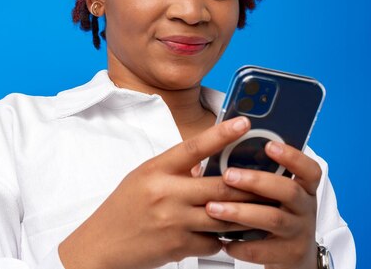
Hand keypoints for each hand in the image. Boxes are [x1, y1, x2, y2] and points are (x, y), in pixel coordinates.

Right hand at [59, 116, 258, 268]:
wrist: (101, 245)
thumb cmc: (122, 209)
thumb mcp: (143, 178)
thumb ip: (173, 170)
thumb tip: (203, 166)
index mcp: (155, 170)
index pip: (193, 147)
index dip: (221, 134)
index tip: (244, 124)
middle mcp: (165, 193)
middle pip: (220, 187)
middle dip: (249, 186)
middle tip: (269, 180)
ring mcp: (173, 222)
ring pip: (224, 216)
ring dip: (243, 214)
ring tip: (258, 209)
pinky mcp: (179, 247)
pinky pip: (213, 242)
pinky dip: (222, 238)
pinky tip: (224, 235)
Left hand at [206, 140, 321, 268]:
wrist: (294, 257)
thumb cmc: (275, 214)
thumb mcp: (273, 195)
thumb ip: (254, 178)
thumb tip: (212, 161)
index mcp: (304, 188)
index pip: (309, 170)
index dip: (292, 156)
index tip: (269, 145)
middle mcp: (306, 208)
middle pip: (288, 191)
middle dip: (256, 181)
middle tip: (228, 175)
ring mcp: (300, 232)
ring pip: (273, 219)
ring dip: (240, 212)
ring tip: (213, 208)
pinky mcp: (290, 255)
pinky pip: (264, 250)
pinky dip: (241, 245)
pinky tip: (223, 240)